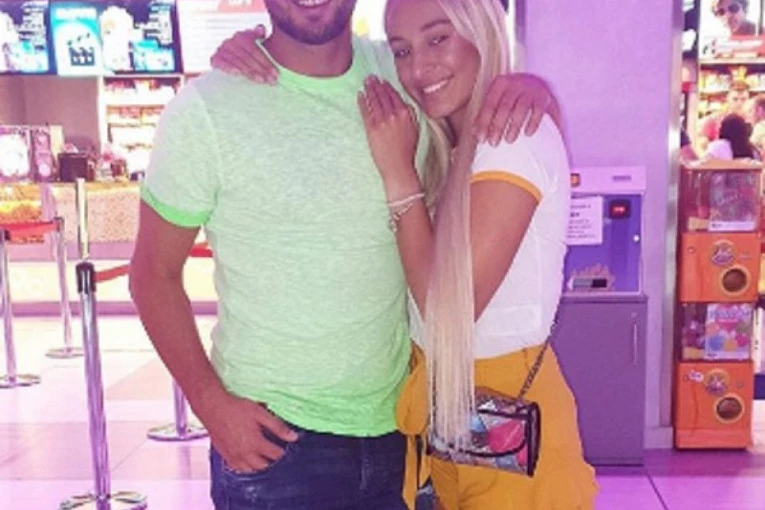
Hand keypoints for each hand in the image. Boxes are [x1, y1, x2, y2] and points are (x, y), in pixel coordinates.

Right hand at [200, 391, 297, 472]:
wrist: (213, 407)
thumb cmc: (236, 408)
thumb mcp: (261, 413)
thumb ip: (278, 426)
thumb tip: (293, 437)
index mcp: (255, 443)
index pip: (275, 455)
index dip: (284, 453)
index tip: (288, 450)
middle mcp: (244, 453)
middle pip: (264, 466)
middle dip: (272, 462)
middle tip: (277, 455)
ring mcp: (233, 456)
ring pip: (250, 470)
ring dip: (259, 467)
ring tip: (265, 459)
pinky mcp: (225, 455)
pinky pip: (237, 468)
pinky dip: (245, 467)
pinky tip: (249, 460)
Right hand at [210, 25, 278, 84]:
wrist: (227, 59)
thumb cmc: (245, 54)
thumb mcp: (253, 45)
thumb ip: (258, 37)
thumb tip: (261, 29)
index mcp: (241, 37)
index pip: (255, 50)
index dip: (266, 61)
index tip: (276, 73)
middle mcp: (230, 42)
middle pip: (247, 57)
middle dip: (261, 69)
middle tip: (271, 80)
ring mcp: (221, 50)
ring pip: (237, 62)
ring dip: (249, 72)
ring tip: (261, 81)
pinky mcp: (214, 59)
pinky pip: (221, 63)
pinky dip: (228, 68)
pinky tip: (237, 74)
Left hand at [358, 76, 420, 198]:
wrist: (398, 166)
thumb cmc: (407, 150)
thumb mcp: (414, 128)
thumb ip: (408, 114)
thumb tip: (402, 104)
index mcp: (406, 113)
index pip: (395, 95)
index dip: (387, 86)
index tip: (383, 81)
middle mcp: (394, 114)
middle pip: (383, 95)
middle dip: (376, 85)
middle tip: (371, 78)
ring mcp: (382, 121)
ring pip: (374, 100)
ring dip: (369, 90)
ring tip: (365, 83)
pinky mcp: (371, 128)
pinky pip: (365, 111)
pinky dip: (362, 102)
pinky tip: (360, 95)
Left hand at [473, 73, 560, 144]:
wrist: (538, 85)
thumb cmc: (513, 97)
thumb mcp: (499, 99)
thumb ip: (486, 113)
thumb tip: (475, 132)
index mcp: (500, 84)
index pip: (490, 103)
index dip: (484, 122)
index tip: (481, 138)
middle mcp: (516, 83)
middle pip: (504, 106)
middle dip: (498, 126)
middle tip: (493, 143)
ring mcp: (531, 89)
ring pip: (521, 108)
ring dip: (514, 126)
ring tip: (509, 140)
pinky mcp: (544, 98)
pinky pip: (538, 110)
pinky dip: (532, 123)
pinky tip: (527, 134)